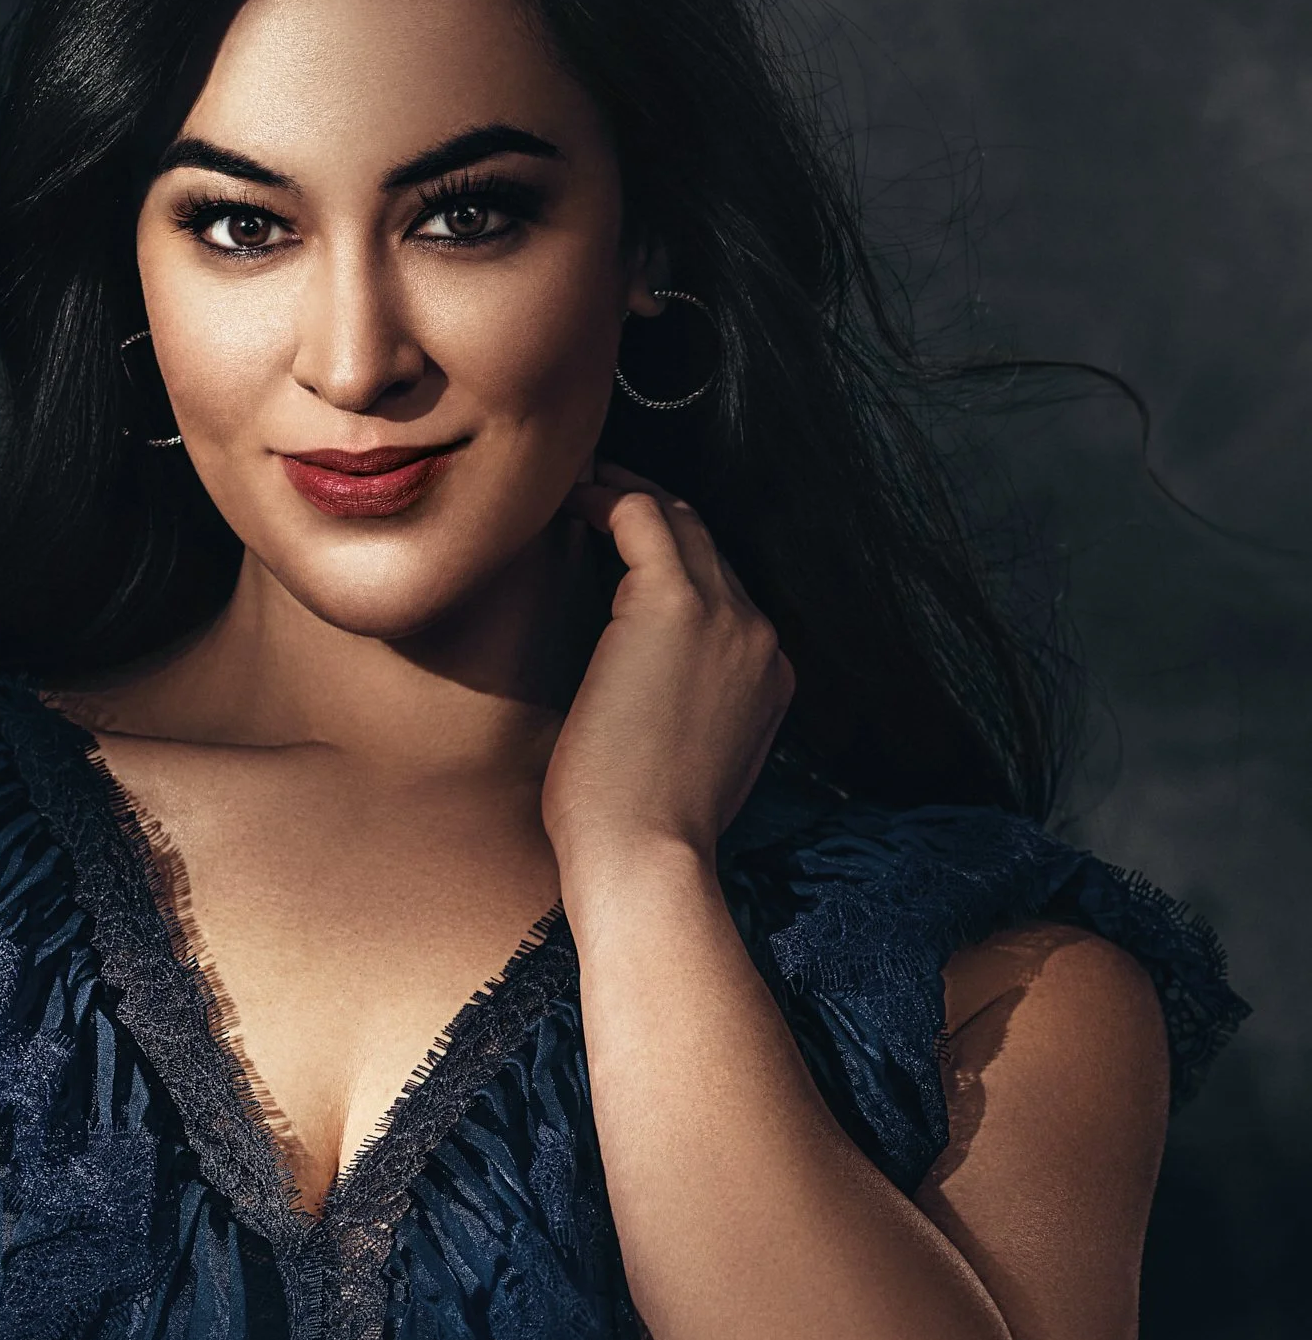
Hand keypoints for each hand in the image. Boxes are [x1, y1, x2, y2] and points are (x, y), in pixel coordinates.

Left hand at [542, 463, 793, 887]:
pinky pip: (644, 517)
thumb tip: (641, 689)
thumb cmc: (642, 830)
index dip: (676, 560)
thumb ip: (687, 710)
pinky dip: (607, 496)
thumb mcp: (685, 763)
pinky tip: (571, 499)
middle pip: (710, 545)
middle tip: (600, 490)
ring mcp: (726, 616)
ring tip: (581, 483)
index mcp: (768, 675)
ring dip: (630, 492)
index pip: (727, 592)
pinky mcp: (674, 604)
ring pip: (682, 521)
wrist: (646, 856)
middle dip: (656, 511)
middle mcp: (759, 635)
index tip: (627, 544)